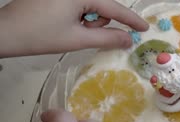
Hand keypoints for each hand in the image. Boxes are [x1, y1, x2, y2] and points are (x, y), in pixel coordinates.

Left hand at [0, 0, 147, 56]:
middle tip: (82, 33)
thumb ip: (108, 38)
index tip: (145, 28)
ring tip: (69, 29)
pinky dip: (78, 15)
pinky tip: (63, 23)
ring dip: (88, 20)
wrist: (5, 32)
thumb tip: (129, 39)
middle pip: (102, 6)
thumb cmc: (40, 35)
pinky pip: (78, 4)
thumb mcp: (77, 39)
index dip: (131, 20)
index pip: (114, 8)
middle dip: (99, 22)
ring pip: (91, 6)